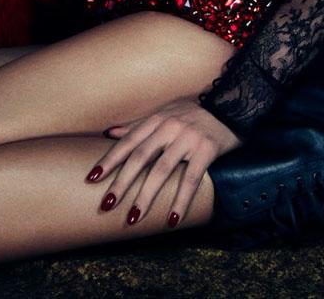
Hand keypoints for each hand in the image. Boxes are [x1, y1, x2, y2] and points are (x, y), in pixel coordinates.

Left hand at [84, 96, 243, 229]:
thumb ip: (138, 125)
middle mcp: (169, 127)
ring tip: (133, 218)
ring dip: (146, 196)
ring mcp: (188, 138)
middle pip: (140, 157)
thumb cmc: (194, 112)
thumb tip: (109, 132)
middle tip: (106, 204)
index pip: (128, 142)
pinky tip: (171, 219)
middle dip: (121, 182)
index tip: (91, 178)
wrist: (232, 105)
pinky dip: (181, 200)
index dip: (109, 160)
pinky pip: (191, 179)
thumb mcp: (165, 113)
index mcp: (157, 119)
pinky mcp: (206, 150)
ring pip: (162, 170)